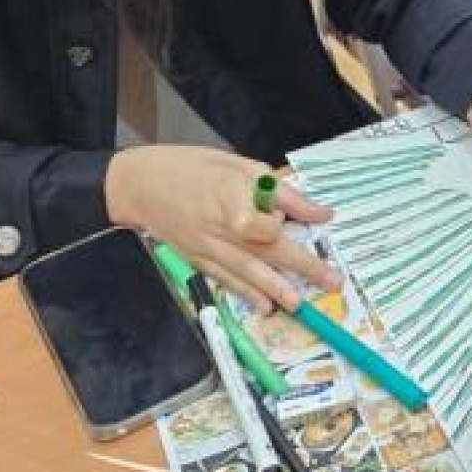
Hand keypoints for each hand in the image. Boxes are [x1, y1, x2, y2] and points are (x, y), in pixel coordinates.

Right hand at [105, 144, 340, 310]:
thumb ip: (281, 192)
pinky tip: (265, 306)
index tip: (298, 220)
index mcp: (231, 197)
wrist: (141, 185)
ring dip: (273, 288)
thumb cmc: (195, 168)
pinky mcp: (198, 260)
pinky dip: (245, 293)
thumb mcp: (240, 166)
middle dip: (300, 266)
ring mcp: (207, 247)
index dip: (279, 225)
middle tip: (331, 281)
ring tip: (298, 303)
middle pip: (264, 249)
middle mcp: (220, 227)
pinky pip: (225, 279)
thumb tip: (321, 212)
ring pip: (246, 270)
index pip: (260, 222)